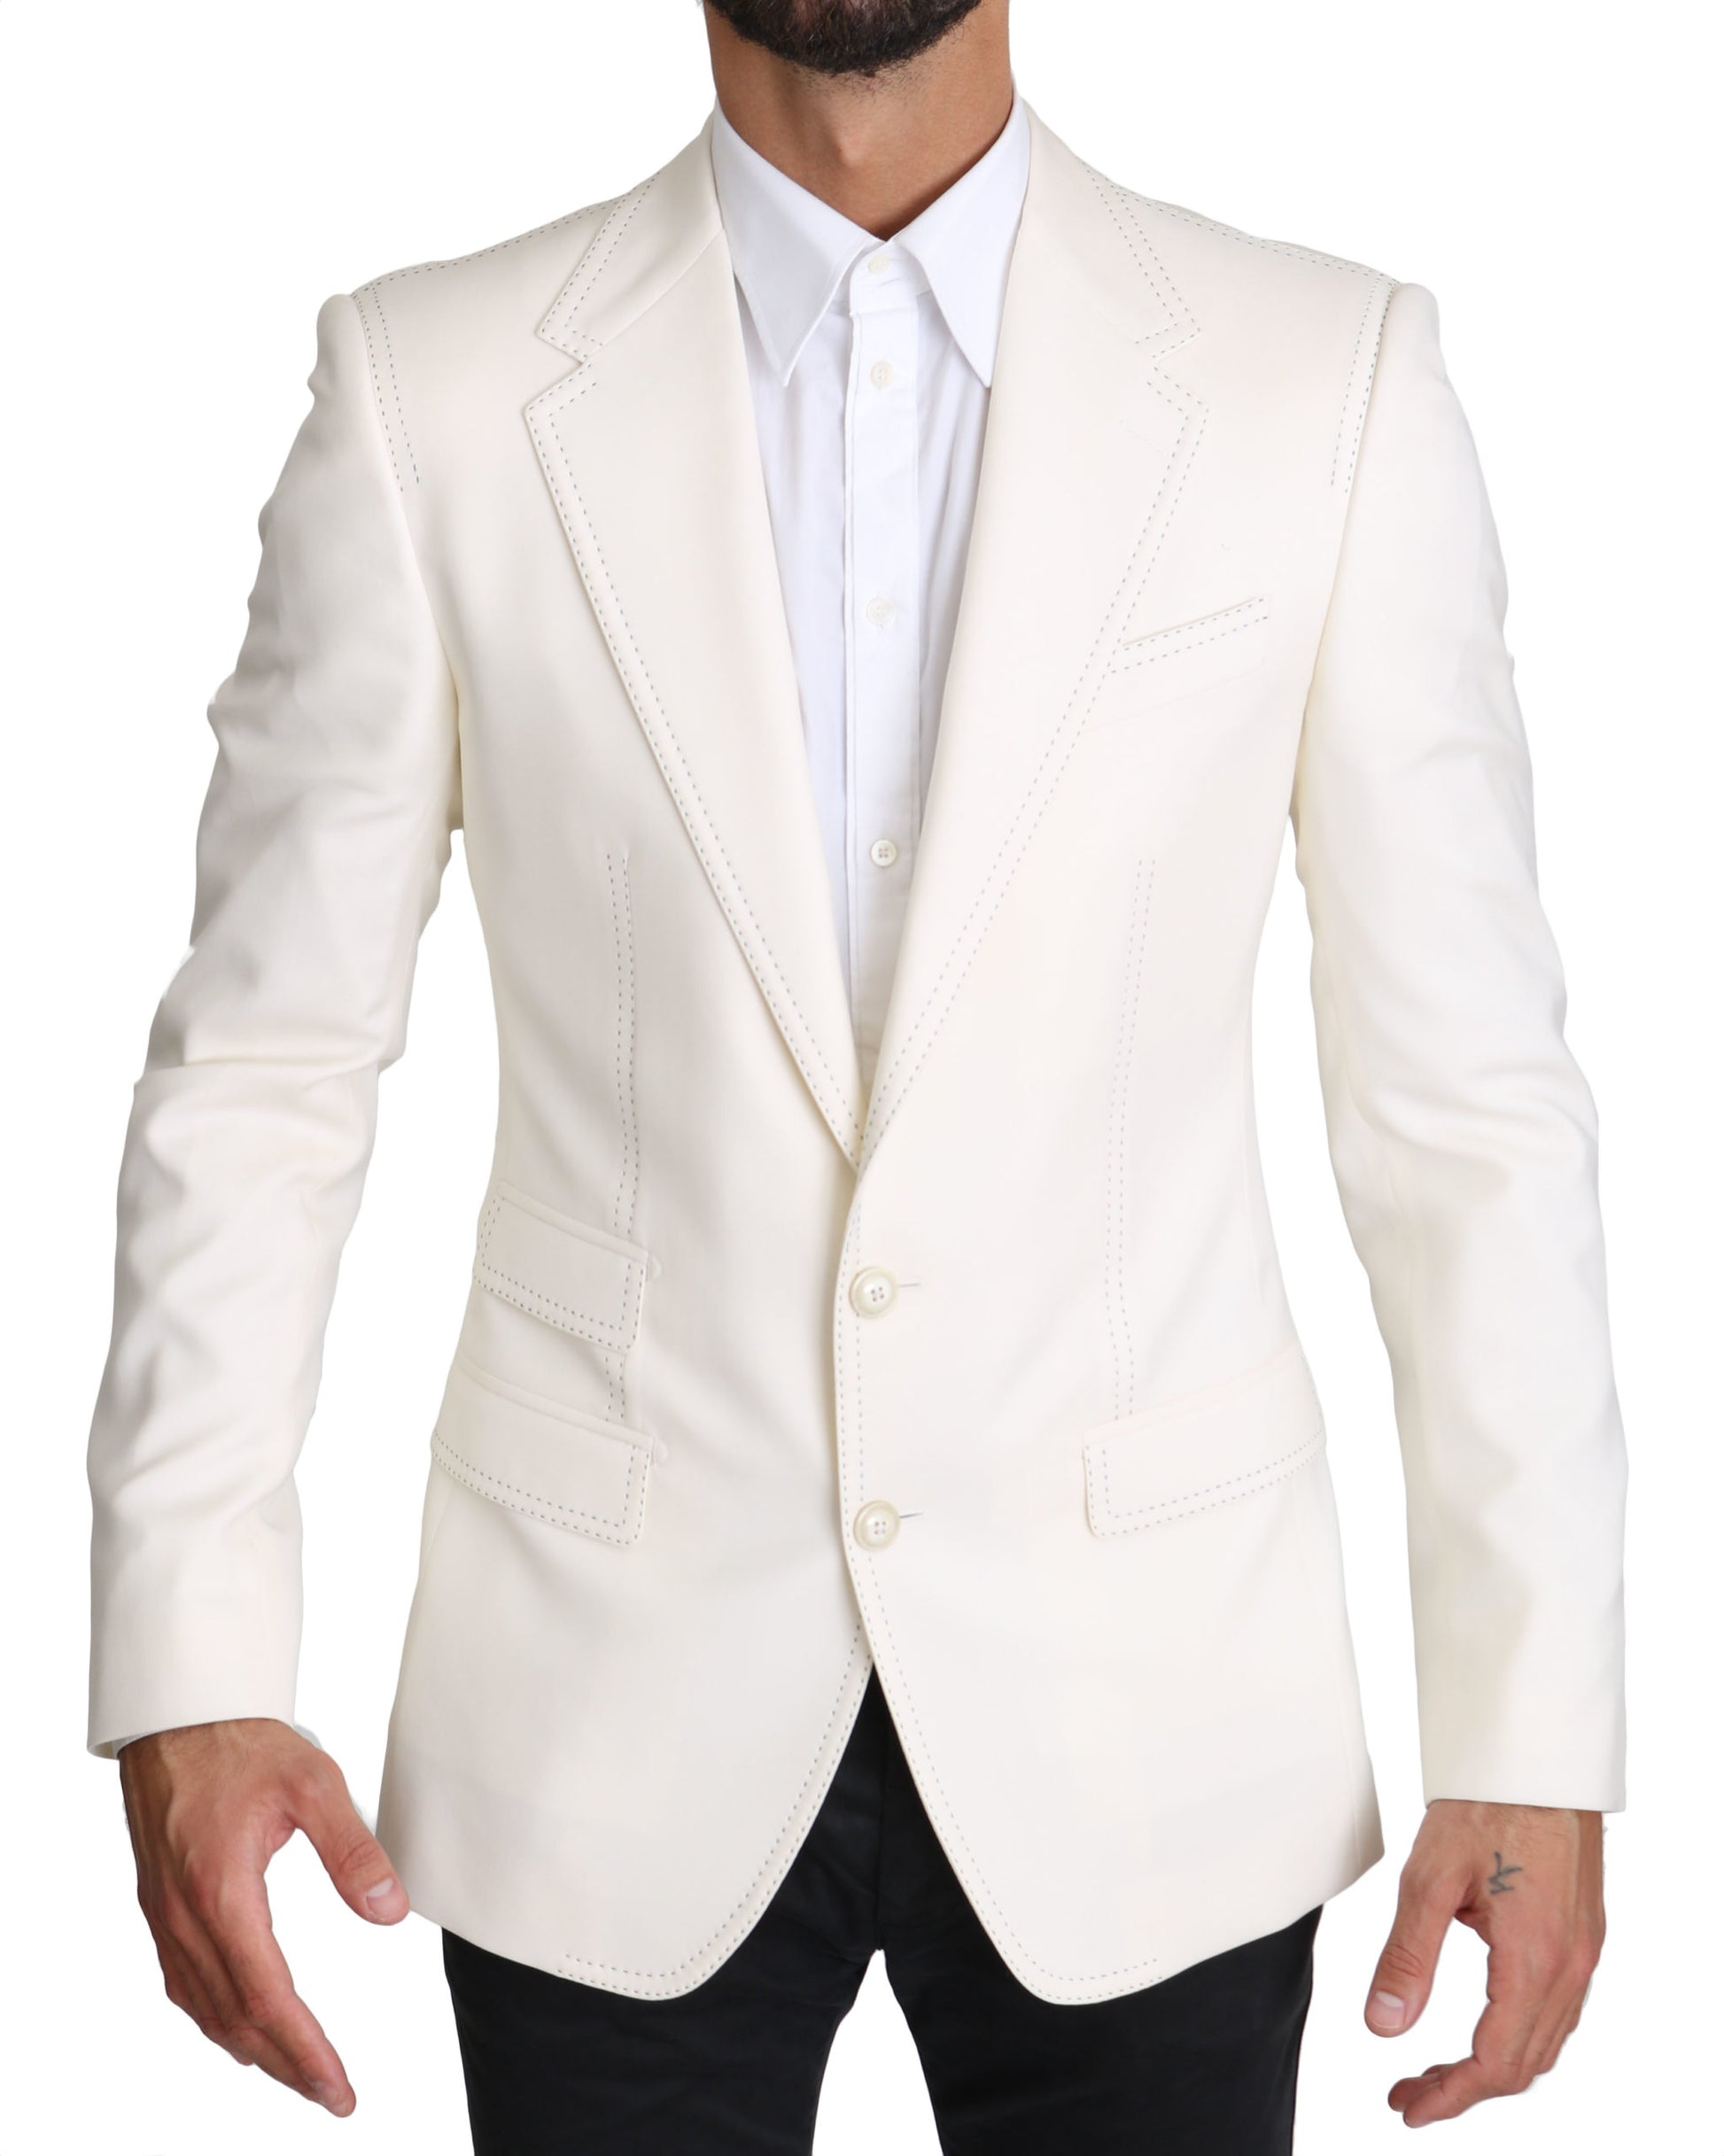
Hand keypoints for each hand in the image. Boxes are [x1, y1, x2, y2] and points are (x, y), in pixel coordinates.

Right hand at [119, 1717, 408, 2115]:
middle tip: (331, 2095)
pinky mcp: (160, 1905)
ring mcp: (166, 1915)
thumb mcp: (314, 1783)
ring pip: (205, 2008)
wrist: (177, 1715)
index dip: (305, 2049)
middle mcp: (186, 1916)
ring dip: (252, 2048)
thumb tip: (391, 1913)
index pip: (268, 1997)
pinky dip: (217, 2016)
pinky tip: (241, 2023)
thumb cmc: (242, 1742)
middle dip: (287, 2065)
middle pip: (236, 2017)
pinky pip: (185, 1983)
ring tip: (298, 2072)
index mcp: (222, 1893)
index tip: (339, 2086)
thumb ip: (352, 1851)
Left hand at [1364, 1800, 1603, 2126]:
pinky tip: (1483, 2023)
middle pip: (1524, 2064)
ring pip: (1545, 2041)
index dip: (1450, 2096)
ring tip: (1438, 2068)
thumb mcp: (1429, 1880)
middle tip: (1411, 2093)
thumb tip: (1383, 2027)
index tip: (1409, 2106)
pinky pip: (1558, 2009)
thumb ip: (1407, 1958)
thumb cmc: (1485, 1806)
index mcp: (1535, 1960)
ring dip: (1493, 2065)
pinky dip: (1519, 2034)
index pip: (1495, 2062)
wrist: (1537, 1758)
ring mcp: (1584, 1952)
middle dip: (1465, 2089)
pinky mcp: (1584, 1934)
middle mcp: (1571, 1966)